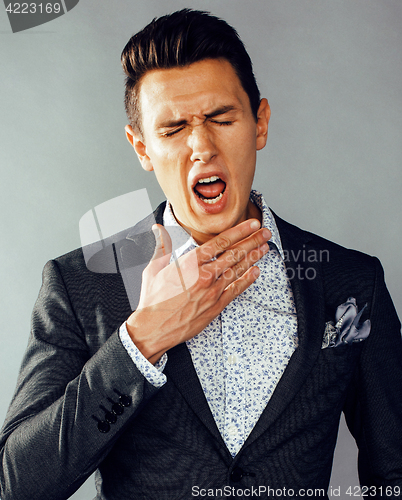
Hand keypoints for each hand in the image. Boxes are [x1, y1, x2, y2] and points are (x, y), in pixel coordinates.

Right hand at [126, 219, 270, 363]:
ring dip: (253, 257)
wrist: (153, 329)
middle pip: (234, 254)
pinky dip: (247, 280)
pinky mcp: (216, 306)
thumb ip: (161, 247)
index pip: (220, 242)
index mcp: (189, 263)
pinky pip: (236, 290)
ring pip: (238, 270)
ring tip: (264, 248)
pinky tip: (256, 272)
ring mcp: (212, 291)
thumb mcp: (153, 269)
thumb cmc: (153, 300)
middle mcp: (204, 275)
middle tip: (265, 233)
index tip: (252, 224)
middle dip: (252, 241)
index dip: (239, 231)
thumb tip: (158, 229)